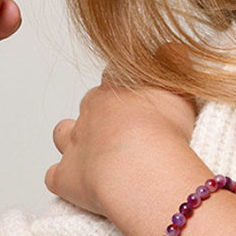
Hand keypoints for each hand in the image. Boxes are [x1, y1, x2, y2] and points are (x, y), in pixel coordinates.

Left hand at [46, 79, 196, 219]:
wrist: (141, 169)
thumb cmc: (165, 131)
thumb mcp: (180, 87)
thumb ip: (175, 64)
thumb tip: (171, 47)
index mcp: (116, 89)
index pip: (114, 77)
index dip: (125, 89)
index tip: (138, 102)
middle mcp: (90, 112)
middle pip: (89, 105)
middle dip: (101, 117)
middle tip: (127, 137)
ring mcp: (74, 143)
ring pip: (62, 134)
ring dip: (72, 142)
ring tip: (96, 157)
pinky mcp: (65, 176)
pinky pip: (54, 176)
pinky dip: (63, 180)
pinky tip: (79, 188)